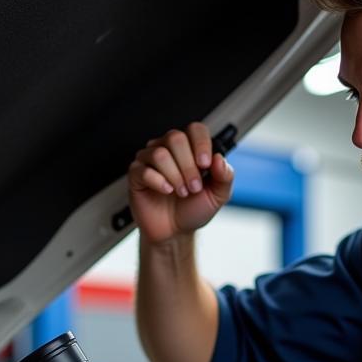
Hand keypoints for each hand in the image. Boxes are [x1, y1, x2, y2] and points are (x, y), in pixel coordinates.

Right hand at [127, 122, 233, 244]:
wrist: (175, 232)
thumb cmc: (193, 210)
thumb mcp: (218, 195)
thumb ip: (225, 176)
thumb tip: (219, 158)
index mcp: (190, 149)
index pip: (195, 130)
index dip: (201, 144)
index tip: (205, 165)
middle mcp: (169, 149)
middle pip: (175, 138)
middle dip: (188, 166)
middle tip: (194, 187)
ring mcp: (150, 160)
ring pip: (160, 153)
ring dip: (175, 176)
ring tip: (181, 192)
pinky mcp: (136, 174)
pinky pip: (143, 169)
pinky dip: (158, 182)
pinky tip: (166, 191)